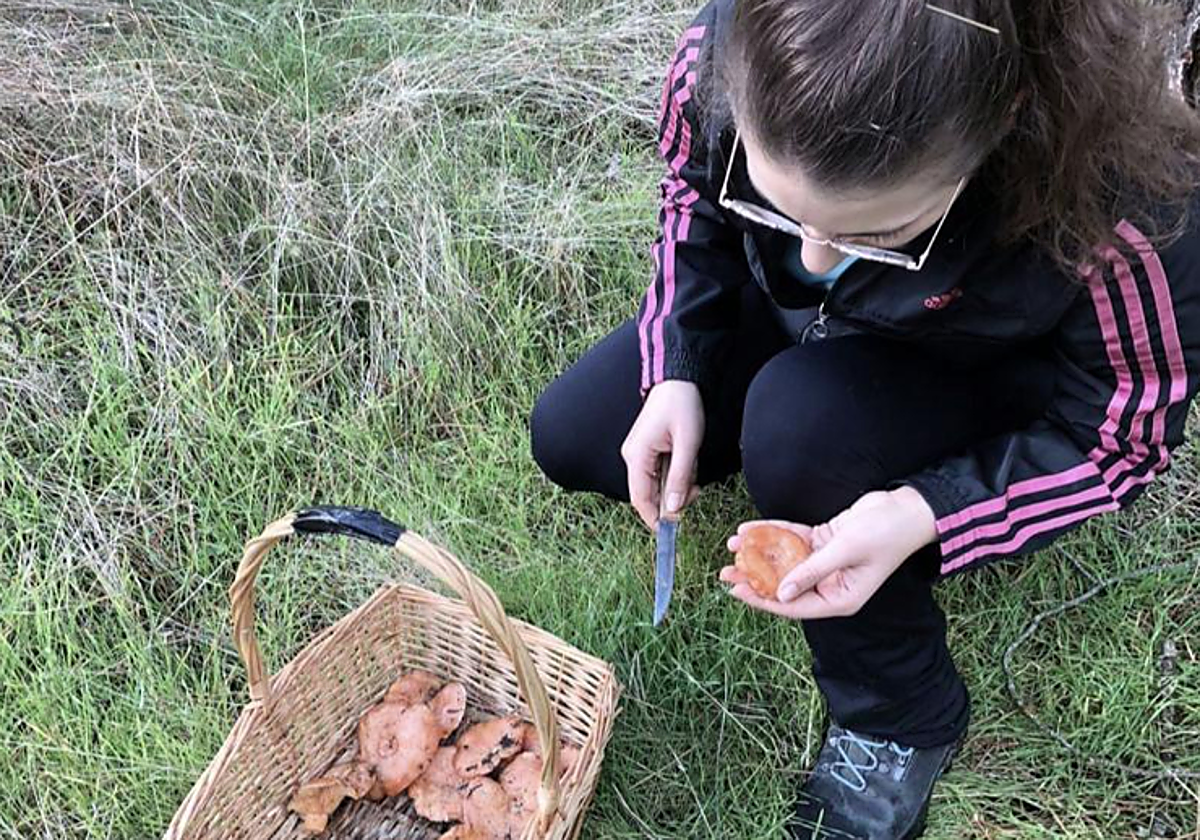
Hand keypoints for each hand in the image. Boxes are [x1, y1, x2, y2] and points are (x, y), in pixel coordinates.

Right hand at [620, 380, 703, 529]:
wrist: (678, 379)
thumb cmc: (682, 405)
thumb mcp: (688, 443)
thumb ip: (680, 477)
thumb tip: (673, 510)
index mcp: (637, 456)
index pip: (641, 500)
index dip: (655, 520)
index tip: (673, 532)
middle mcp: (632, 458)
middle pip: (649, 495)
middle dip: (673, 498)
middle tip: (696, 489)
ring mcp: (638, 455)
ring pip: (657, 486)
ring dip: (677, 484)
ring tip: (692, 462)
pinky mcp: (647, 452)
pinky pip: (660, 473)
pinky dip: (676, 473)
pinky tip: (687, 458)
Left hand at [719, 487, 936, 619]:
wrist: (906, 508)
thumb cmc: (885, 533)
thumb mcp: (846, 550)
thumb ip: (812, 571)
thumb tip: (783, 593)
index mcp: (839, 599)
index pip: (793, 605)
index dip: (763, 599)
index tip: (737, 590)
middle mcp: (830, 584)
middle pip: (784, 585)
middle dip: (754, 577)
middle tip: (725, 571)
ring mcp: (825, 563)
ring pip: (785, 561)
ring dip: (760, 553)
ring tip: (732, 545)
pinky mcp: (824, 542)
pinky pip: (793, 540)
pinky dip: (773, 533)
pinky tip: (750, 530)